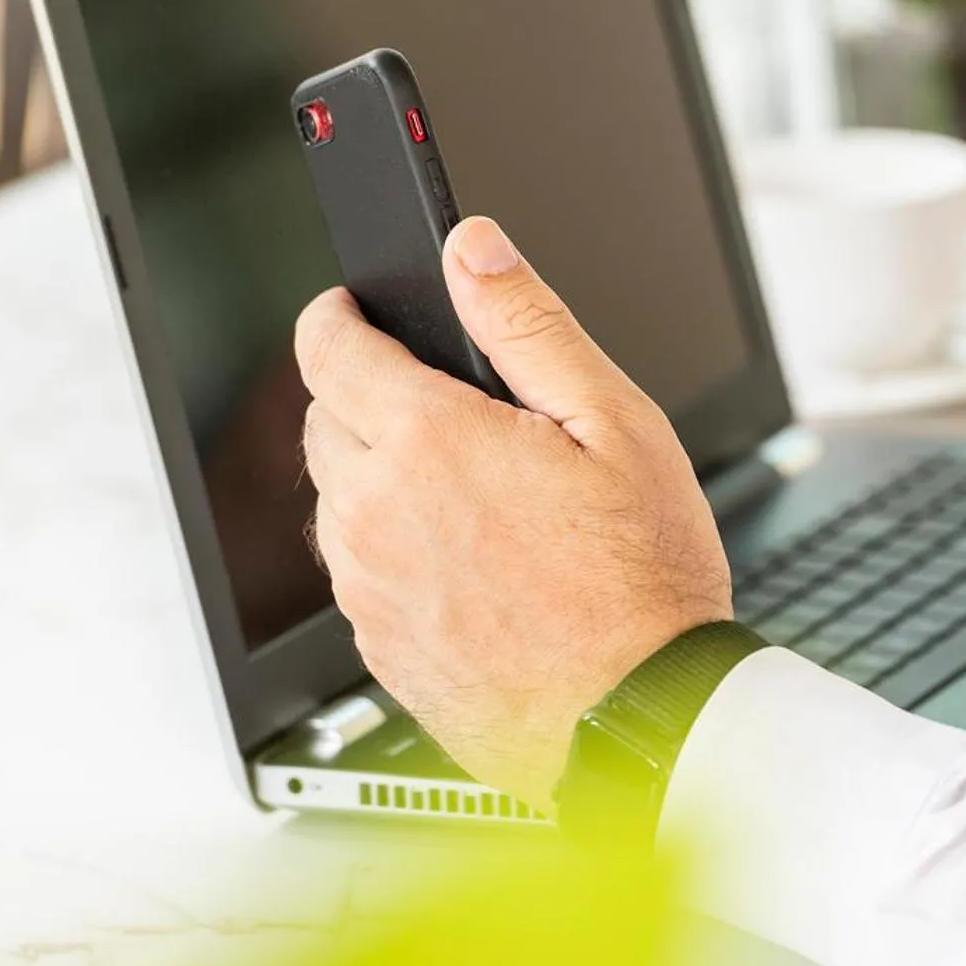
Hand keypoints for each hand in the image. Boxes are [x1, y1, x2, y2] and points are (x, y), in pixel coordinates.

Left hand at [296, 217, 731, 810]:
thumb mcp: (612, 422)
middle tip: (447, 408)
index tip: (354, 309)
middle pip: (323, 421)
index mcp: (425, 440)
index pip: (326, 347)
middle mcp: (373, 512)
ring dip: (379, 479)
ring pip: (338, 503)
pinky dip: (395, 552)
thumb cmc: (642, 578)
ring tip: (476, 496)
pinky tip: (474, 564)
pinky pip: (360, 576)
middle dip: (365, 395)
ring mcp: (368, 589)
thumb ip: (528, 325)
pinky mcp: (378, 650)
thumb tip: (471, 246)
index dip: (337, 314)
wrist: (639, 719)